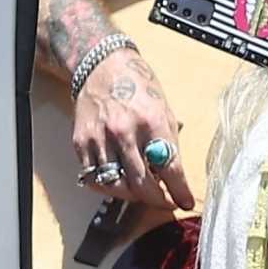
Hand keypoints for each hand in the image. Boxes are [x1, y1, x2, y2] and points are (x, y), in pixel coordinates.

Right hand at [73, 50, 194, 211]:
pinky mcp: (82, 143)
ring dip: (133, 196)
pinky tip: (120, 183)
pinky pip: (95, 179)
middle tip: (165, 202)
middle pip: (142, 184)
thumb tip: (174, 178)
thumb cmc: (138, 87)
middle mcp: (124, 131)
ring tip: (143, 192)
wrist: (102, 66)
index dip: (180, 192)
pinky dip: (109, 187)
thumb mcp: (164, 109)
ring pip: (117, 187)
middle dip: (158, 200)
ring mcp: (100, 138)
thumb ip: (169, 143)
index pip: (170, 168)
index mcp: (151, 121)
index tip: (185, 203)